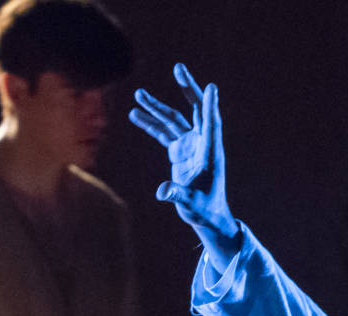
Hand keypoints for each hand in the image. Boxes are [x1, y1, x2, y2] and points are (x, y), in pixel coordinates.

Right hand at [129, 63, 239, 257]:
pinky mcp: (179, 151)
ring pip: (173, 119)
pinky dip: (151, 124)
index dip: (210, 106)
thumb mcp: (191, 203)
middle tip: (179, 67)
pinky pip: (164, 133)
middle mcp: (201, 143)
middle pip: (195, 109)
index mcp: (210, 152)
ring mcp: (190, 145)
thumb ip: (177, 195)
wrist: (206, 215)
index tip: (211, 87)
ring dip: (156, 107)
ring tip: (138, 94)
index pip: (211, 124)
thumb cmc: (204, 209)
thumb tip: (163, 192)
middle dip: (187, 88)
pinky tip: (135, 114)